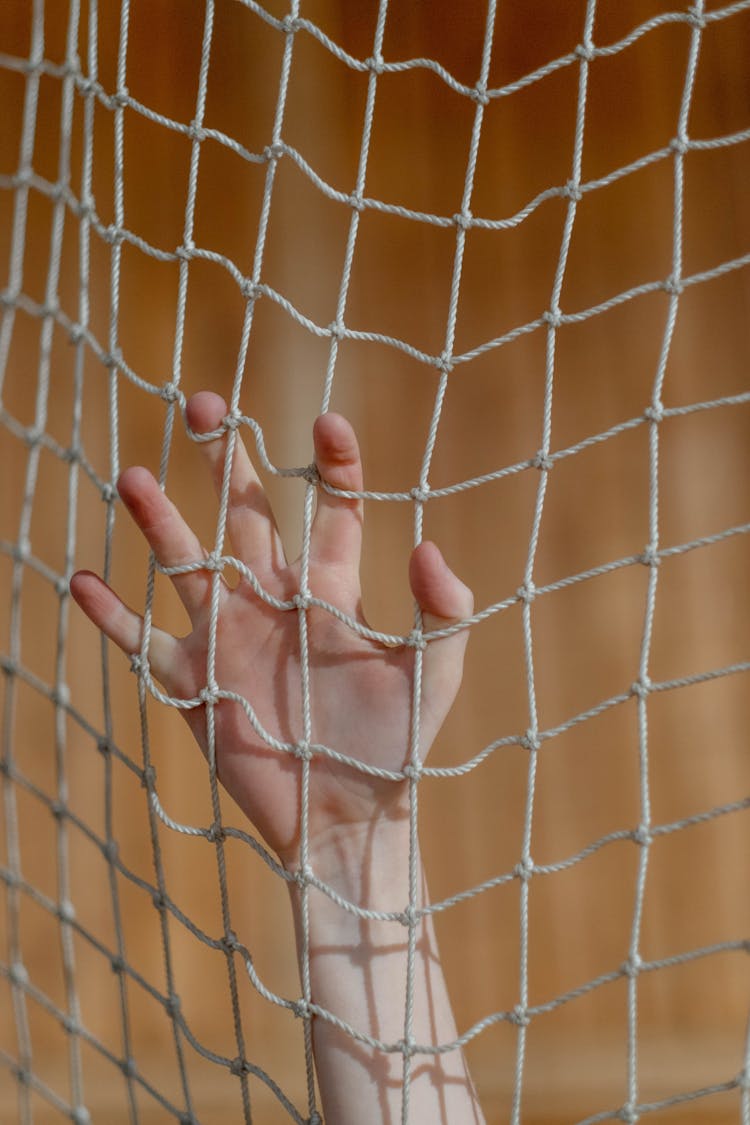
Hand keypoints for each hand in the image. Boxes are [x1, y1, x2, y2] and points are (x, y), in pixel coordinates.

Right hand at [70, 392, 471, 868]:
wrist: (344, 818)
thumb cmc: (395, 746)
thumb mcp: (432, 675)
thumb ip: (443, 611)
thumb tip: (427, 542)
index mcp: (331, 590)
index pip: (332, 509)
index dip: (331, 463)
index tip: (328, 421)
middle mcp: (274, 599)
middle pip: (246, 515)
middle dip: (226, 460)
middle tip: (206, 403)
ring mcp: (228, 636)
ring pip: (186, 562)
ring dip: (161, 521)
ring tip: (133, 474)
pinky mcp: (192, 682)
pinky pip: (142, 640)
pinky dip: (111, 615)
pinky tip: (84, 580)